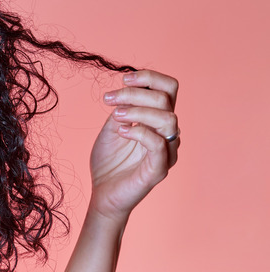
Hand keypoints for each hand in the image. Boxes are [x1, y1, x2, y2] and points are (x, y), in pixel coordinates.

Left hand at [89, 69, 179, 222]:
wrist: (103, 193)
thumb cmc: (109, 161)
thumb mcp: (112, 127)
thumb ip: (123, 107)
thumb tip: (128, 87)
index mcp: (158, 121)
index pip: (169, 89)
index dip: (149, 78)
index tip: (124, 79)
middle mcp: (167, 133)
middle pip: (167, 99)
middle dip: (135, 93)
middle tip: (109, 99)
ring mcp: (167, 151)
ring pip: (167, 118)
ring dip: (137, 110)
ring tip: (114, 115)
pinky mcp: (159, 168)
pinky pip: (158, 143)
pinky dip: (139, 131)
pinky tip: (121, 131)